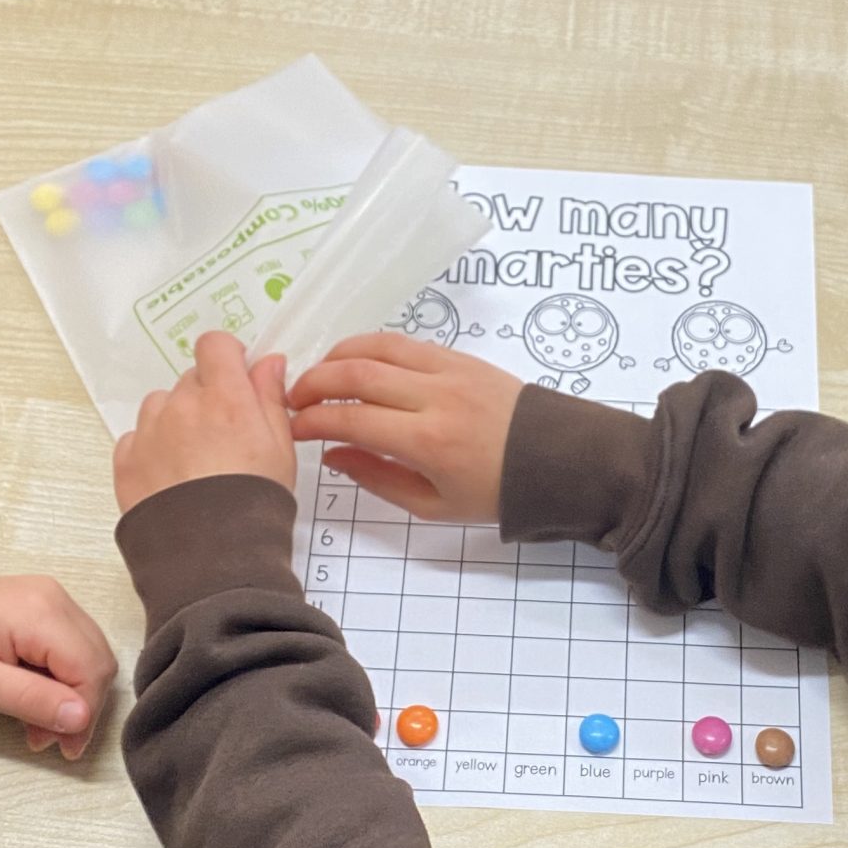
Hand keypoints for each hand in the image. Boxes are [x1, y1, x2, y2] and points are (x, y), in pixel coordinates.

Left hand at [0, 576, 117, 760]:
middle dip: (81, 708)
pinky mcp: (51, 606)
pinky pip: (76, 647)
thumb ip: (30, 699)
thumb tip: (81, 717)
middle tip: (50, 740)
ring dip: (74, 697)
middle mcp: (56, 598)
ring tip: (39, 724)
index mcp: (40, 613)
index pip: (90, 669)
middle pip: (97, 662)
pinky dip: (66, 679)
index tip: (67, 747)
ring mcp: (56, 598)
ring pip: (92, 657)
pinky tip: (39, 697)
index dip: (86, 714)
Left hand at [115, 332, 297, 513]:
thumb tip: (267, 363)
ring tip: (195, 461)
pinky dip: (151, 448)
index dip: (227, 357)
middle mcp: (182, 406)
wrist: (212, 558)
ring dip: (176, 420)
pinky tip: (172, 477)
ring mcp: (150, 432)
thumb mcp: (280, 448)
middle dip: (207, 397)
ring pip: (160, 405)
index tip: (237, 378)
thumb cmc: (254, 505)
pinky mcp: (127, 460)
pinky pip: (137, 438)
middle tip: (224, 436)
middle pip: (190, 379)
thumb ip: (270, 398)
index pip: (215, 345)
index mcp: (226, 398)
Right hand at [288, 335, 521, 523]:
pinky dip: (369, 348)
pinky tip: (354, 364)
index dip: (312, 421)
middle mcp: (436, 397)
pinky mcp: (459, 355)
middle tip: (292, 399)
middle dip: (313, 383)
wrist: (555, 459)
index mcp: (429, 442)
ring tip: (317, 377)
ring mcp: (449, 370)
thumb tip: (332, 455)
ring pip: (377, 347)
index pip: (352, 420)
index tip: (292, 428)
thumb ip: (377, 479)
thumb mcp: (433, 506)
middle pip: (356, 374)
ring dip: (336, 357)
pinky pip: (403, 342)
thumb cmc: (494, 492)